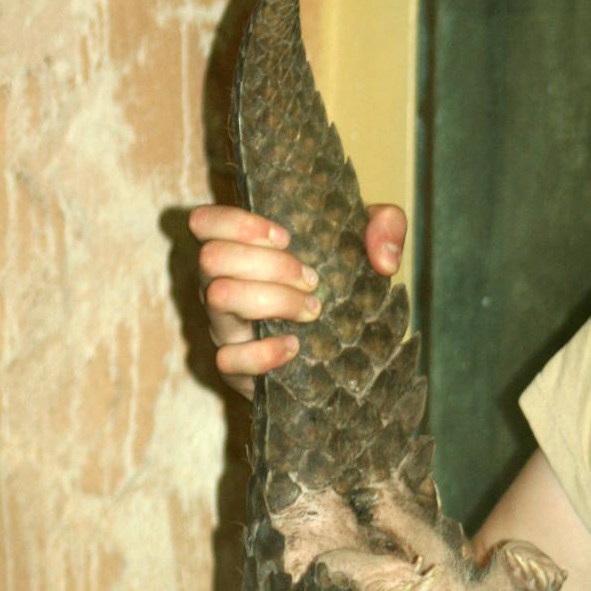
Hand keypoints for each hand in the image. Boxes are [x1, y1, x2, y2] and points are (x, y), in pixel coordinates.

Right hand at [189, 203, 406, 396]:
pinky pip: (228, 358)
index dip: (237, 223)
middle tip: (313, 280)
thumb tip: (384, 259)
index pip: (204, 222)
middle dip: (269, 265)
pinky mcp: (232, 368)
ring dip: (272, 300)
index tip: (287, 237)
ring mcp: (223, 327)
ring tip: (312, 311)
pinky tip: (294, 347)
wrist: (345, 355)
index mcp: (240, 251)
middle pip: (212, 258)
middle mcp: (220, 285)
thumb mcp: (369, 249)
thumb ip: (386, 228)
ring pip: (220, 298)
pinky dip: (264, 353)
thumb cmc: (343, 290)